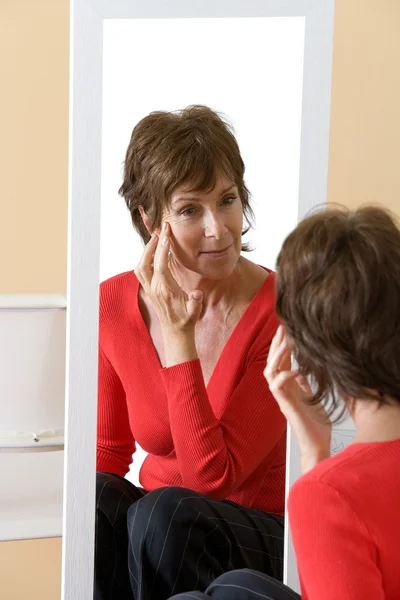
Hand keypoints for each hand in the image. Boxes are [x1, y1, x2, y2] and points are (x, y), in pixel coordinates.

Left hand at [135, 222, 202, 332]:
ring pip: (140, 267)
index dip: (162, 249)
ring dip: (146, 252)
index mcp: (165, 290)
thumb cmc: (186, 319)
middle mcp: (154, 288)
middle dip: (151, 246)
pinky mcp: (149, 289)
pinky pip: (141, 272)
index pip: (160, 265)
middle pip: (145, 263)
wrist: (175, 331)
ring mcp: (149, 289)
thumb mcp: (194, 311)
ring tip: (155, 239)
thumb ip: (195, 301)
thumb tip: (197, 294)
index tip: (166, 234)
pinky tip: (153, 253)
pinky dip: (144, 259)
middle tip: (159, 231)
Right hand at [264, 326, 331, 473]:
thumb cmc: (316, 426)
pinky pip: (277, 387)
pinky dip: (285, 376)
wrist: (317, 446)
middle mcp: (282, 391)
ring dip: (277, 356)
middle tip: (282, 327)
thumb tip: (305, 373)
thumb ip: (306, 386)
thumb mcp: (313, 399)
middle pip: (272, 362)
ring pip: (270, 372)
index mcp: (289, 387)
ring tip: (286, 342)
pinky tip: (295, 370)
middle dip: (277, 344)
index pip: (282, 361)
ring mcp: (282, 398)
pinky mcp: (285, 407)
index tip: (287, 329)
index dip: (283, 345)